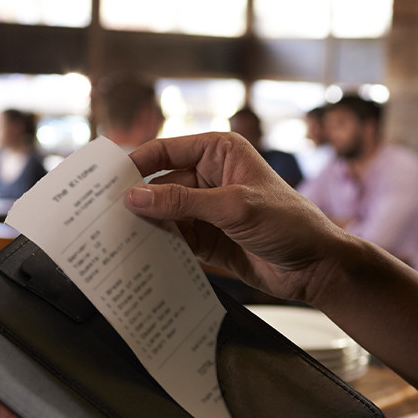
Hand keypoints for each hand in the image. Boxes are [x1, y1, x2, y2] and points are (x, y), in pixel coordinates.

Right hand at [126, 133, 353, 303]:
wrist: (316, 267)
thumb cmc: (290, 223)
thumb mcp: (234, 207)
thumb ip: (183, 201)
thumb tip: (136, 197)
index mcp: (219, 151)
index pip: (165, 150)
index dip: (135, 164)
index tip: (105, 181)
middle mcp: (210, 175)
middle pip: (159, 183)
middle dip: (136, 200)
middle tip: (101, 214)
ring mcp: (207, 208)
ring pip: (163, 213)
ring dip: (144, 225)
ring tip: (112, 236)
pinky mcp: (206, 238)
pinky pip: (173, 238)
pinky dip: (158, 245)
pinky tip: (138, 253)